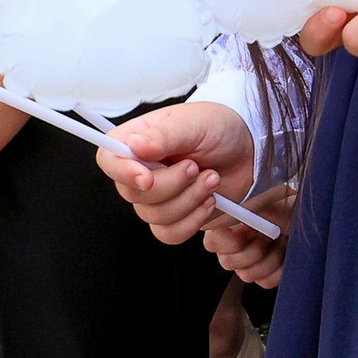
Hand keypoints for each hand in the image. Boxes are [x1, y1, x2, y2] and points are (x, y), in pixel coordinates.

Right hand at [98, 101, 254, 244]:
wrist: (249, 151)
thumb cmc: (218, 128)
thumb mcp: (192, 123)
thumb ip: (163, 135)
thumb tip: (133, 145)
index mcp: (135, 142)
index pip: (108, 160)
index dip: (122, 172)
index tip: (146, 177)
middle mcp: (140, 170)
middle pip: (132, 193)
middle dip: (171, 185)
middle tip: (195, 166)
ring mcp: (157, 197)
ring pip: (153, 216)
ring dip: (188, 200)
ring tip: (210, 179)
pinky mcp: (175, 217)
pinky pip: (169, 234)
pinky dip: (192, 221)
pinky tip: (209, 201)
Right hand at [203, 185, 293, 287]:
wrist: (306, 216)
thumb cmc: (284, 205)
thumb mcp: (260, 200)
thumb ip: (237, 209)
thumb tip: (220, 214)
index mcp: (224, 226)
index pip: (213, 243)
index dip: (230, 240)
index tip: (249, 228)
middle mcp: (232, 247)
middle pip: (228, 262)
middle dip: (253, 249)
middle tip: (268, 235)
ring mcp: (248, 263)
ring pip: (247, 275)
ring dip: (269, 258)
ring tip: (280, 241)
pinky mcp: (265, 276)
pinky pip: (265, 282)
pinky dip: (279, 269)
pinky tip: (285, 253)